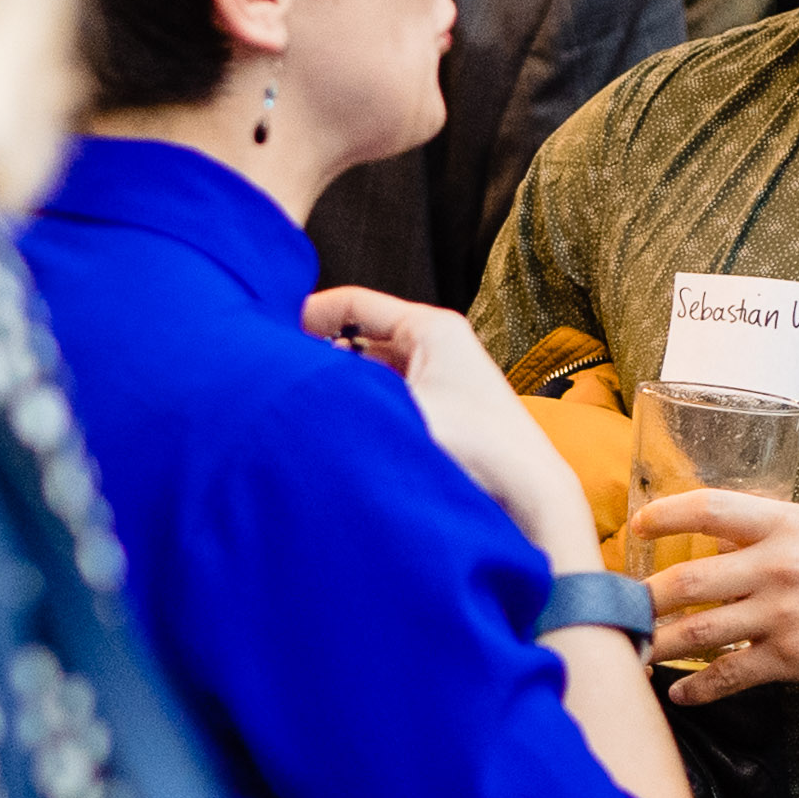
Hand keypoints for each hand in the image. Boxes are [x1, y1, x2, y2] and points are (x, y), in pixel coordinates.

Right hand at [303, 286, 595, 561]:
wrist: (529, 494)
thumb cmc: (474, 448)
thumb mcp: (397, 413)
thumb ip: (340, 396)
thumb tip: (284, 390)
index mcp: (431, 327)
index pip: (351, 302)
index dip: (306, 315)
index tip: (270, 340)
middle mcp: (437, 343)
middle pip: (359, 335)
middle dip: (320, 355)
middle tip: (282, 380)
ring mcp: (440, 376)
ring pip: (370, 369)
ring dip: (341, 386)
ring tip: (305, 408)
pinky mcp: (441, 408)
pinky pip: (386, 396)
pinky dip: (362, 407)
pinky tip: (340, 430)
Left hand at [637, 491, 798, 702]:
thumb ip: (783, 542)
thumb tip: (735, 554)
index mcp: (789, 523)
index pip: (708, 508)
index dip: (664, 516)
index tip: (637, 528)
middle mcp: (779, 563)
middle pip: (686, 578)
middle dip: (642, 597)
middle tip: (616, 608)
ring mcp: (783, 612)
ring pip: (697, 630)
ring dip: (657, 644)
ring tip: (632, 653)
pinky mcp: (794, 658)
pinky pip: (729, 674)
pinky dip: (698, 688)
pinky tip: (682, 694)